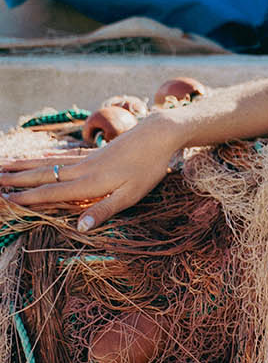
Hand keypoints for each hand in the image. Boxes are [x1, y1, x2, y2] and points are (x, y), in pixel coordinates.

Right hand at [0, 112, 182, 229]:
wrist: (158, 134)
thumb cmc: (148, 168)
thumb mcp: (131, 195)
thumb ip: (104, 211)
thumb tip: (80, 227)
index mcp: (89, 183)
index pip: (51, 193)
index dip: (27, 198)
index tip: (4, 201)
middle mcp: (81, 169)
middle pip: (42, 175)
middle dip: (15, 179)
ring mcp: (85, 159)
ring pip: (47, 164)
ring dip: (23, 166)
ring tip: (2, 166)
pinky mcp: (92, 153)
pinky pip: (59, 158)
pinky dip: (41, 158)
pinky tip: (34, 158)